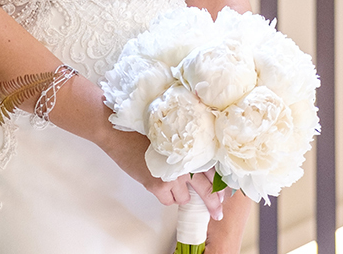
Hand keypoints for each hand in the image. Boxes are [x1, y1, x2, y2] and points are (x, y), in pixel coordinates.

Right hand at [98, 128, 224, 219]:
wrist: (117, 133)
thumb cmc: (139, 130)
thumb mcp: (168, 136)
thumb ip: (185, 150)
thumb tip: (198, 166)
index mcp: (189, 149)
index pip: (212, 171)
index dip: (219, 185)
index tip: (224, 194)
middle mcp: (183, 164)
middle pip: (206, 189)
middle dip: (213, 203)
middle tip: (217, 213)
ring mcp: (171, 176)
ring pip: (184, 198)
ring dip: (181, 194)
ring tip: (171, 184)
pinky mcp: (157, 185)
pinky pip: (169, 201)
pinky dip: (167, 196)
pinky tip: (160, 186)